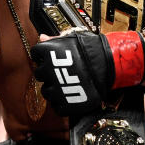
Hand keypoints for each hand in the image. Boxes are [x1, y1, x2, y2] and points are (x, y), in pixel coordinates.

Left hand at [30, 30, 144, 116]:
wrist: (109, 64)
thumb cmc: (91, 49)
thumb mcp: (70, 39)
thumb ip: (53, 40)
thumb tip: (41, 37)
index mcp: (46, 53)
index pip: (35, 55)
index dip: (44, 57)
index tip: (54, 59)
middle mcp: (47, 71)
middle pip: (39, 75)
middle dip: (49, 73)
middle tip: (63, 72)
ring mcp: (55, 88)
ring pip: (46, 92)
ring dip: (54, 88)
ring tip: (69, 84)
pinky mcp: (65, 103)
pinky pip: (57, 107)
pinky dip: (63, 103)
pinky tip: (71, 95)